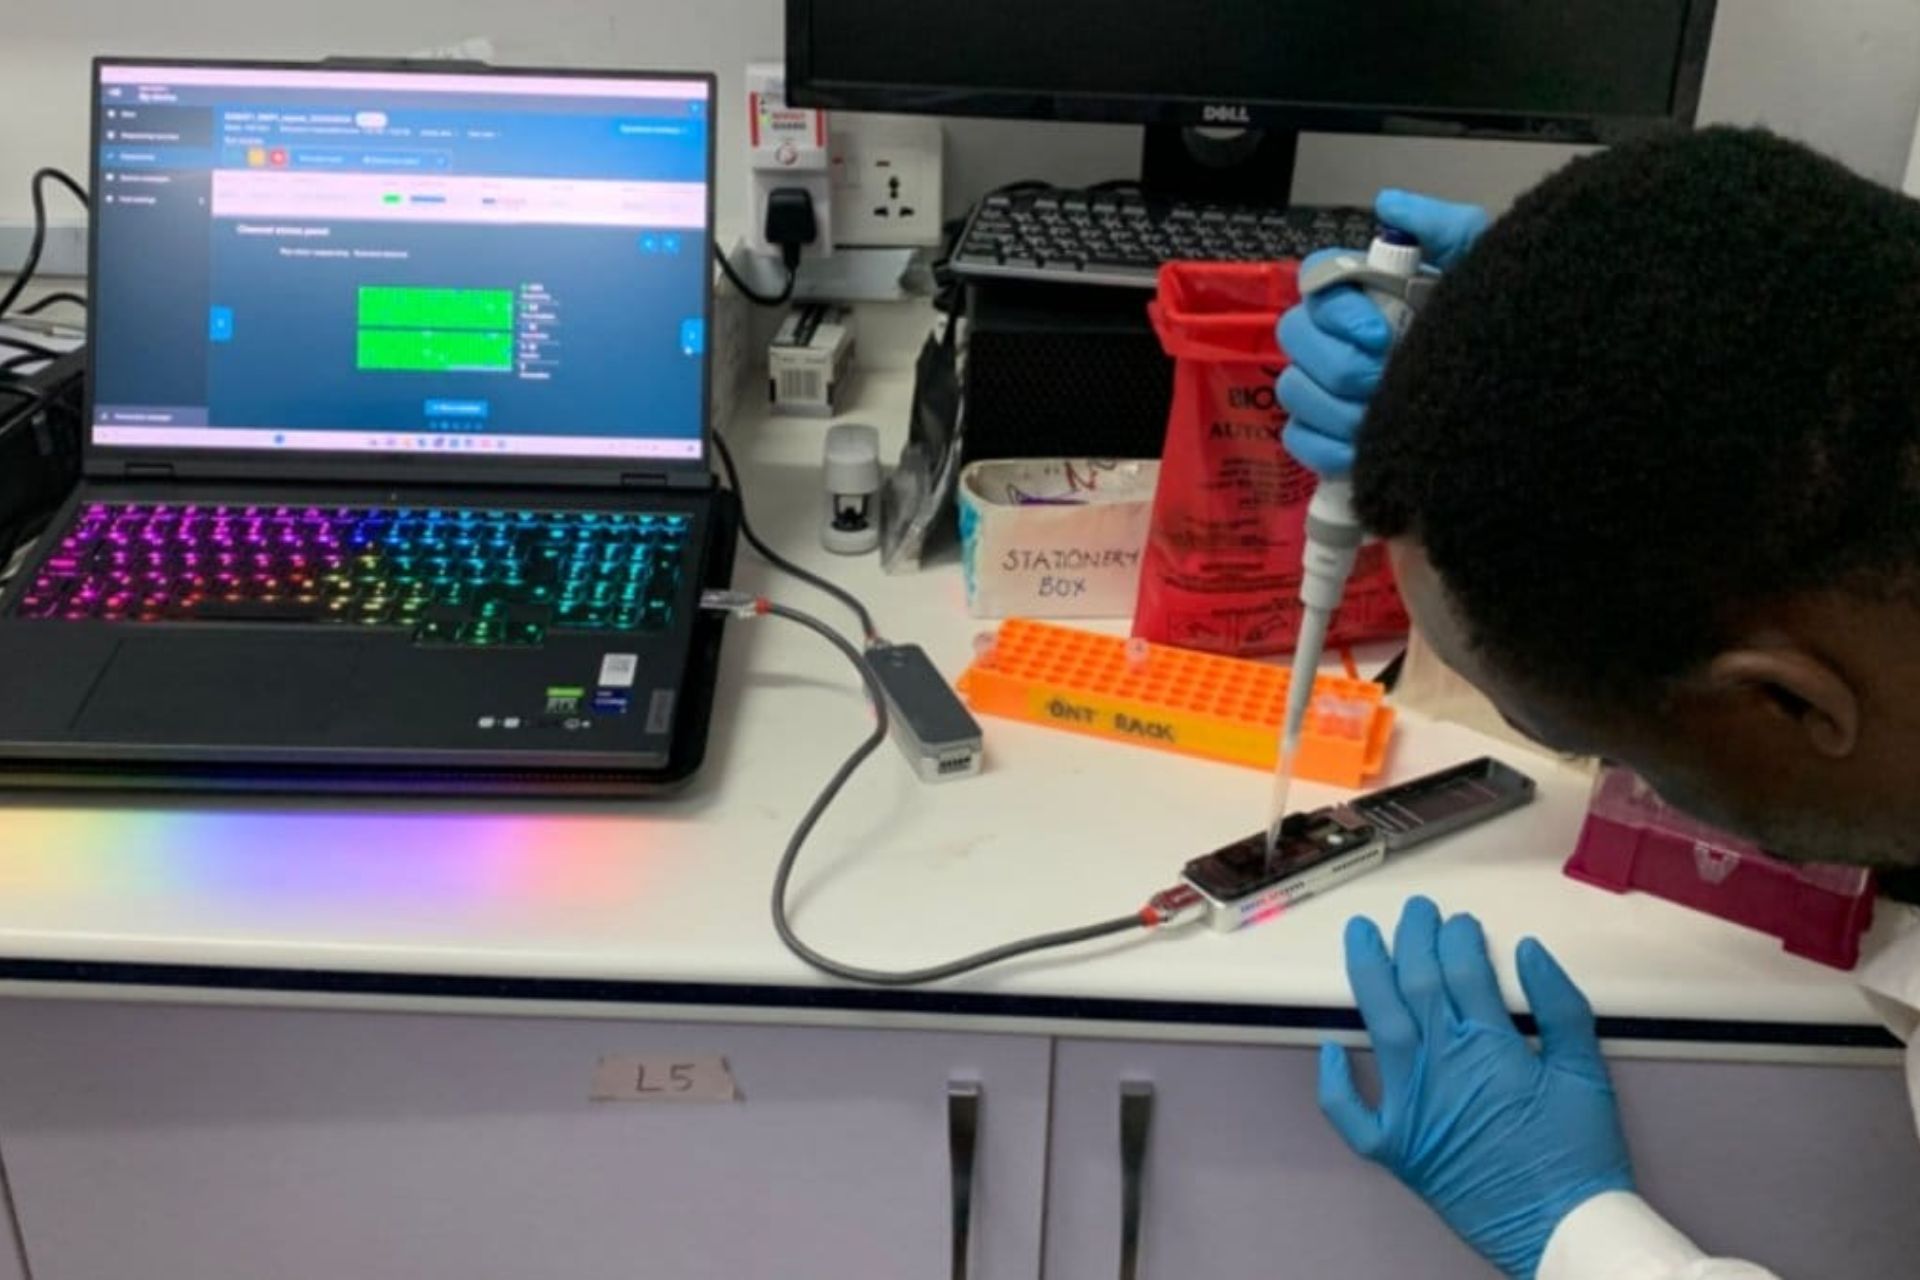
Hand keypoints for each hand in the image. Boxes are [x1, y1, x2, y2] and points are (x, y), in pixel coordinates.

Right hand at [1276, 190, 1489, 476]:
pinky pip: (1300, 439)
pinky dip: (1328, 445)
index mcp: (1363, 293)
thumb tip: (1389, 203)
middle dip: (1341, 363)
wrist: (1518, 397)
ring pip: (1296, 390)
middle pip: (1295, 338)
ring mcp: (1322, 389)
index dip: (1338, 310)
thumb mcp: (1483, 271)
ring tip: (1385, 416)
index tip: (1380, 334)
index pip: (1317, 281)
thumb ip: (1445, 227)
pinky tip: (1365, 447)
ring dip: (1338, 407)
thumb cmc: (1493, 330)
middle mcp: (1334, 337)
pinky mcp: (1322, 437)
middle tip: (1387, 378)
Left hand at [1319, 897, 1633, 1279]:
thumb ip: (1560, 1007)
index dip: (1457, 938)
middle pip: (1416, 985)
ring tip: (1361, 936)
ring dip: (1368, 974)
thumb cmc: (1579, 1156)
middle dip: (1411, 939)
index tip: (1458, 921)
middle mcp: (1441, 1069)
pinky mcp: (1395, 1148)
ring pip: (1378, 1024)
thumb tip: (1528, 950)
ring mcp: (1411, 1108)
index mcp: (1489, 1049)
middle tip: (1412, 912)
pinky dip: (1335, 1081)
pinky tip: (1329, 1047)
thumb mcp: (1587, 1073)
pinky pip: (1351, 1113)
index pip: (1462, 971)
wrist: (1564, 1232)